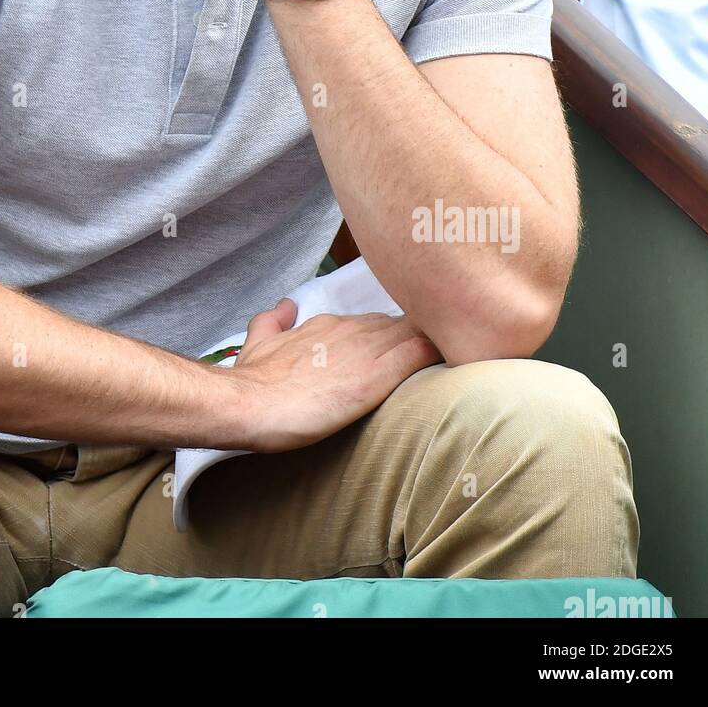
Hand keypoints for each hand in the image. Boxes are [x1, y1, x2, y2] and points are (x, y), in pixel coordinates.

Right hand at [230, 299, 440, 451]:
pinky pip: (415, 355)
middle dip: (417, 332)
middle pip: (397, 325)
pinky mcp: (375, 377)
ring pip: (412, 332)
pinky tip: (454, 354)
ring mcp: (364, 351)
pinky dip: (435, 352)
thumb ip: (273, 320)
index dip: (389, 334)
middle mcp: (349, 330)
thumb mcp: (257, 341)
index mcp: (326, 325)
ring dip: (432, 337)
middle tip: (439, 343)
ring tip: (457, 345)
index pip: (372, 322)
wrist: (250, 403)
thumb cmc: (253, 380)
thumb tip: (285, 304)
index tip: (402, 345)